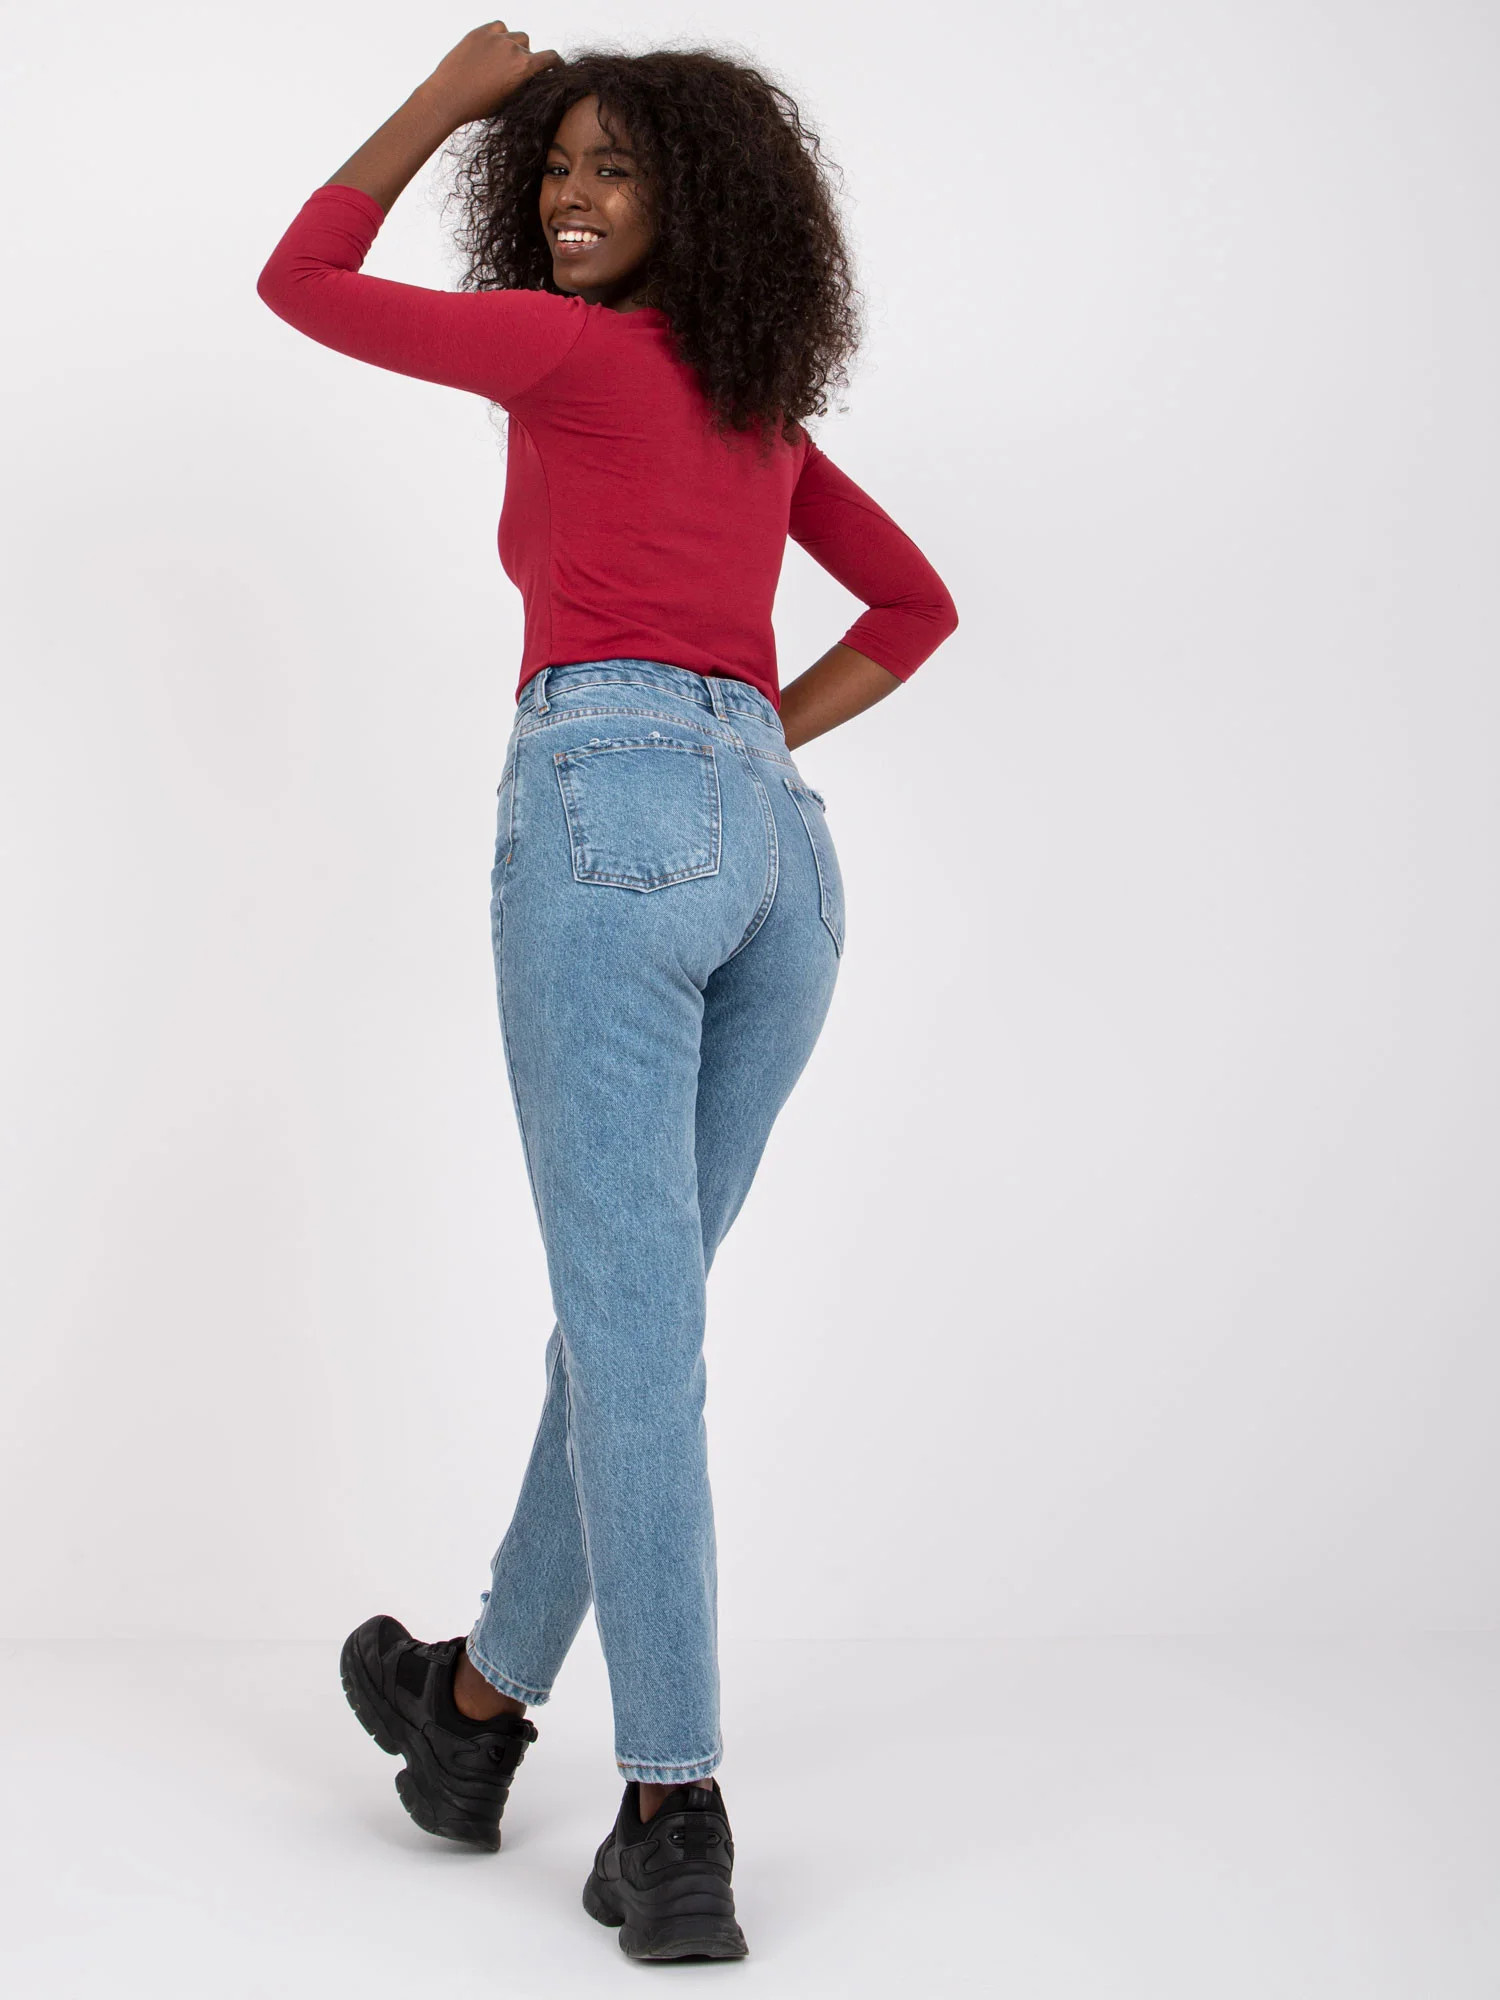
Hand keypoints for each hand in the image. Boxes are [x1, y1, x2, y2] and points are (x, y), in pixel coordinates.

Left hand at [425, 21, 561, 125]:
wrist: (448, 97)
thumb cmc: (479, 105)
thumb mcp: (510, 99)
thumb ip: (523, 82)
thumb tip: (531, 74)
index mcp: (524, 67)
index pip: (551, 57)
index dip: (555, 63)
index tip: (554, 66)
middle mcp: (513, 48)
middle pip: (529, 47)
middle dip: (525, 58)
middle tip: (512, 72)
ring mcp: (496, 38)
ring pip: (515, 36)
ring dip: (513, 45)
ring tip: (501, 60)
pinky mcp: (480, 32)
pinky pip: (499, 27)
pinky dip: (499, 35)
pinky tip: (492, 48)